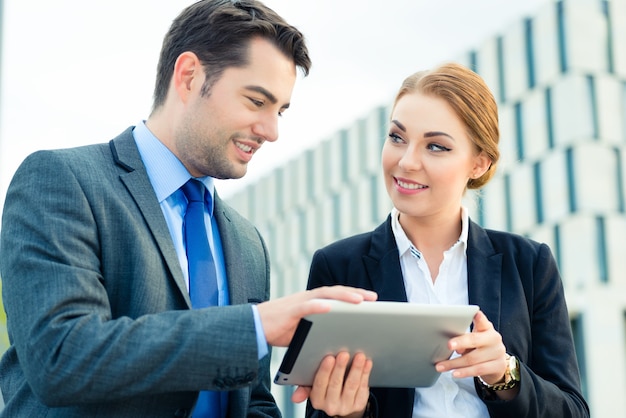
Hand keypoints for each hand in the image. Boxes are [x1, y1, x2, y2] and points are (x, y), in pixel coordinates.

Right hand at [257, 286, 376, 346]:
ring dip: (343, 297)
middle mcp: (308, 299)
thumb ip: (318, 331)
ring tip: (359, 300)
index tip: (372, 300)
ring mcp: (299, 303)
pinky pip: (305, 306)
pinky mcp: (289, 311)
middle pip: (336, 292)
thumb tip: (336, 340)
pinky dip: (318, 305)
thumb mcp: (303, 330)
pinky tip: (329, 307)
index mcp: (313, 303)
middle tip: (374, 298)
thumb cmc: (278, 328)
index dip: (355, 297)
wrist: (254, 327)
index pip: (338, 296)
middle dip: (355, 294)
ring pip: (325, 295)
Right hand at [292, 351, 371, 417]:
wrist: (341, 404)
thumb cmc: (325, 388)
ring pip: (352, 385)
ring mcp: (346, 405)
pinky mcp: (359, 404)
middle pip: (336, 384)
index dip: (325, 371)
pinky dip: (365, 373)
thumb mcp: (312, 388)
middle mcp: (331, 405)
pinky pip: (363, 387)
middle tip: (344, 354)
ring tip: (359, 356)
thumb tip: (295, 397)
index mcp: (317, 399)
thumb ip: (304, 386)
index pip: (320, 384)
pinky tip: (367, 363)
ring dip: (356, 369)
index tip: (329, 358)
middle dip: (340, 367)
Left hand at [435, 310, 506, 382]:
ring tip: (440, 366)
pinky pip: (478, 370)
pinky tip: (454, 373)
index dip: (479, 318)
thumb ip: (464, 340)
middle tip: (448, 345)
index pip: (483, 322)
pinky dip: (464, 372)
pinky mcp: (498, 366)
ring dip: (455, 363)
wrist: (497, 363)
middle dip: (461, 342)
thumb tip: (455, 347)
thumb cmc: (479, 347)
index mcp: (487, 328)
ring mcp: (498, 353)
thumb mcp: (473, 340)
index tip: (475, 314)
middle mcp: (494, 339)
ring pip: (473, 359)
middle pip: (476, 340)